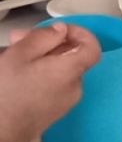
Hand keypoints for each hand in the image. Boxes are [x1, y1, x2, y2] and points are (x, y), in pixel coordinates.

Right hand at [0, 23, 100, 141]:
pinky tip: (20, 74)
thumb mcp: (19, 55)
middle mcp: (75, 87)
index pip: (93, 47)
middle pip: (72, 57)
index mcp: (71, 71)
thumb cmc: (6, 93)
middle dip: (49, 44)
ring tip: (16, 56)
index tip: (58, 30)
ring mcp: (66, 102)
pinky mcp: (54, 112)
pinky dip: (43, 75)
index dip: (79, 33)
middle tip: (21, 39)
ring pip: (61, 71)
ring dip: (43, 59)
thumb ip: (43, 37)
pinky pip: (55, 86)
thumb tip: (61, 30)